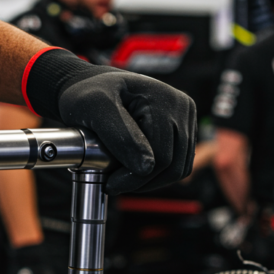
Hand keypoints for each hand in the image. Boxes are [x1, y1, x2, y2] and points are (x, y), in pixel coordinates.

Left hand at [24, 48, 196, 195]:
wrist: (91, 87)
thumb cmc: (88, 93)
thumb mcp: (95, 108)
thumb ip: (120, 136)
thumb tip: (146, 167)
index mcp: (164, 99)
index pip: (161, 156)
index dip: (135, 179)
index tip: (110, 185)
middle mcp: (181, 107)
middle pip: (173, 165)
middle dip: (142, 182)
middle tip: (114, 184)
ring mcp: (185, 119)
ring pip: (178, 169)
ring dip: (150, 181)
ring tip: (122, 179)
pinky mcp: (183, 130)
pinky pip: (178, 165)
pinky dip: (157, 175)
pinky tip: (133, 171)